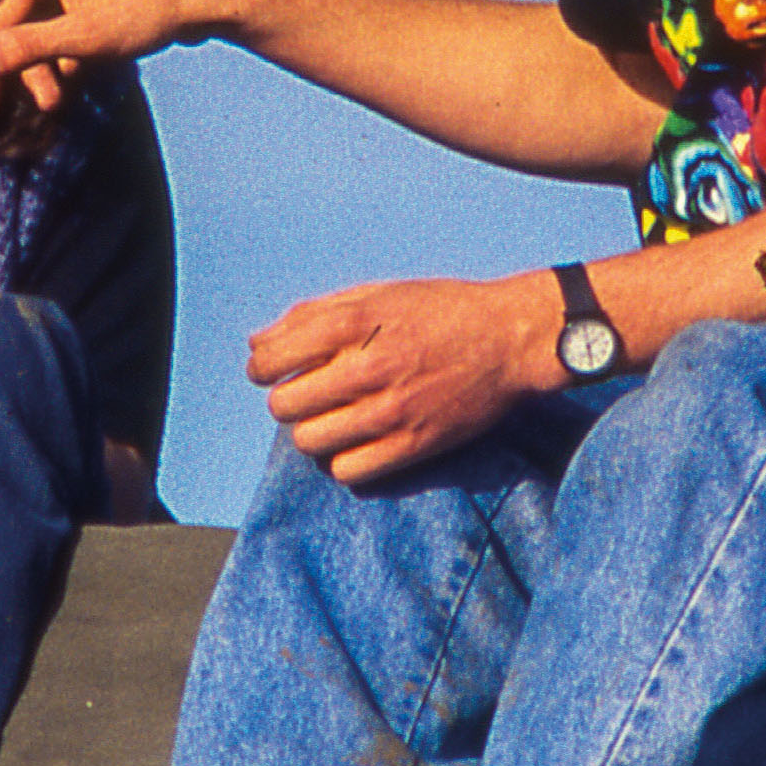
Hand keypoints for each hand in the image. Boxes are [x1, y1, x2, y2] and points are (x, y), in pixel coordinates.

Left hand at [248, 272, 544, 483]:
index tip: (270, 371)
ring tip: (331, 420)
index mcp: (353, 324)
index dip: (261, 368)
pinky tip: (356, 443)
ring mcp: (390, 411)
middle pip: (285, 405)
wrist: (508, 339)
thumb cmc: (440, 310)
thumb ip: (314, 313)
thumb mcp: (377, 293)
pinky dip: (342, 461)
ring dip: (312, 432)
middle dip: (287, 400)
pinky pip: (348, 471)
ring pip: (310, 442)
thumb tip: (257, 342)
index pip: (271, 358)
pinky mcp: (412, 445)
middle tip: (306, 395)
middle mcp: (367, 368)